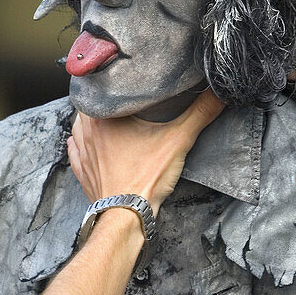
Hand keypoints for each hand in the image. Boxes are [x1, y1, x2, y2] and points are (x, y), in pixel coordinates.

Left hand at [68, 89, 225, 212]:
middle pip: (90, 105)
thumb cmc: (145, 179)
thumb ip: (199, 113)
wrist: (126, 216)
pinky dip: (83, 144)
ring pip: (80, 127)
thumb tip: (218, 92)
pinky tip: (93, 142)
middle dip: (104, 101)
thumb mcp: (178, 140)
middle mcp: (86, 132)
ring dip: (91, 121)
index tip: (121, 77)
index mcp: (102, 117)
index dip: (109, 80)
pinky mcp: (82, 172)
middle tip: (120, 97)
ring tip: (108, 117)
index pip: (98, 86)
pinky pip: (77, 151)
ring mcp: (82, 153)